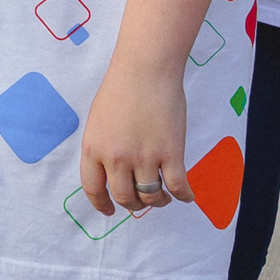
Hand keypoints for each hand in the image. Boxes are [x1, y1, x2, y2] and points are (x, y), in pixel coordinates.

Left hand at [80, 56, 196, 217]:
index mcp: (94, 149)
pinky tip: (186, 197)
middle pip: (124, 197)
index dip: (102, 205)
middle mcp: (117, 158)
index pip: (93, 189)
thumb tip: (109, 172)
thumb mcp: (97, 121)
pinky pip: (178, 186)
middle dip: (132, 204)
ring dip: (157, 202)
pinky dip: (183, 196)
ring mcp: (145, 157)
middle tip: (140, 202)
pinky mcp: (171, 153)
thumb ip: (101, 148)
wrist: (146, 68)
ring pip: (151, 197)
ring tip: (162, 198)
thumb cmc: (121, 88)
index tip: (109, 211)